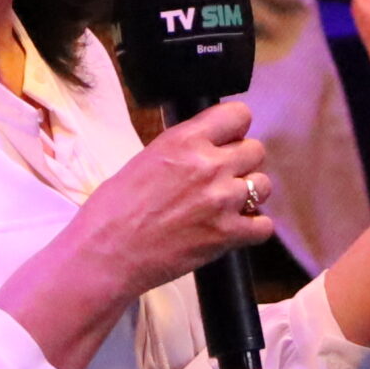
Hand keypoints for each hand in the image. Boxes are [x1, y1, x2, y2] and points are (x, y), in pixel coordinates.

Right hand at [68, 101, 273, 301]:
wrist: (106, 253)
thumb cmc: (113, 209)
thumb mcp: (146, 159)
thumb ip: (182, 150)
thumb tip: (203, 146)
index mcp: (185, 140)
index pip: (238, 115)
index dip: (235, 128)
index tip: (228, 140)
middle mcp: (209, 165)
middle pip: (256, 150)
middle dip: (242, 162)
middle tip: (223, 177)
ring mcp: (222, 201)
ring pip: (263, 185)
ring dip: (249, 194)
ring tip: (227, 204)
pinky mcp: (227, 235)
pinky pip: (263, 226)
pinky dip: (252, 228)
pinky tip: (234, 229)